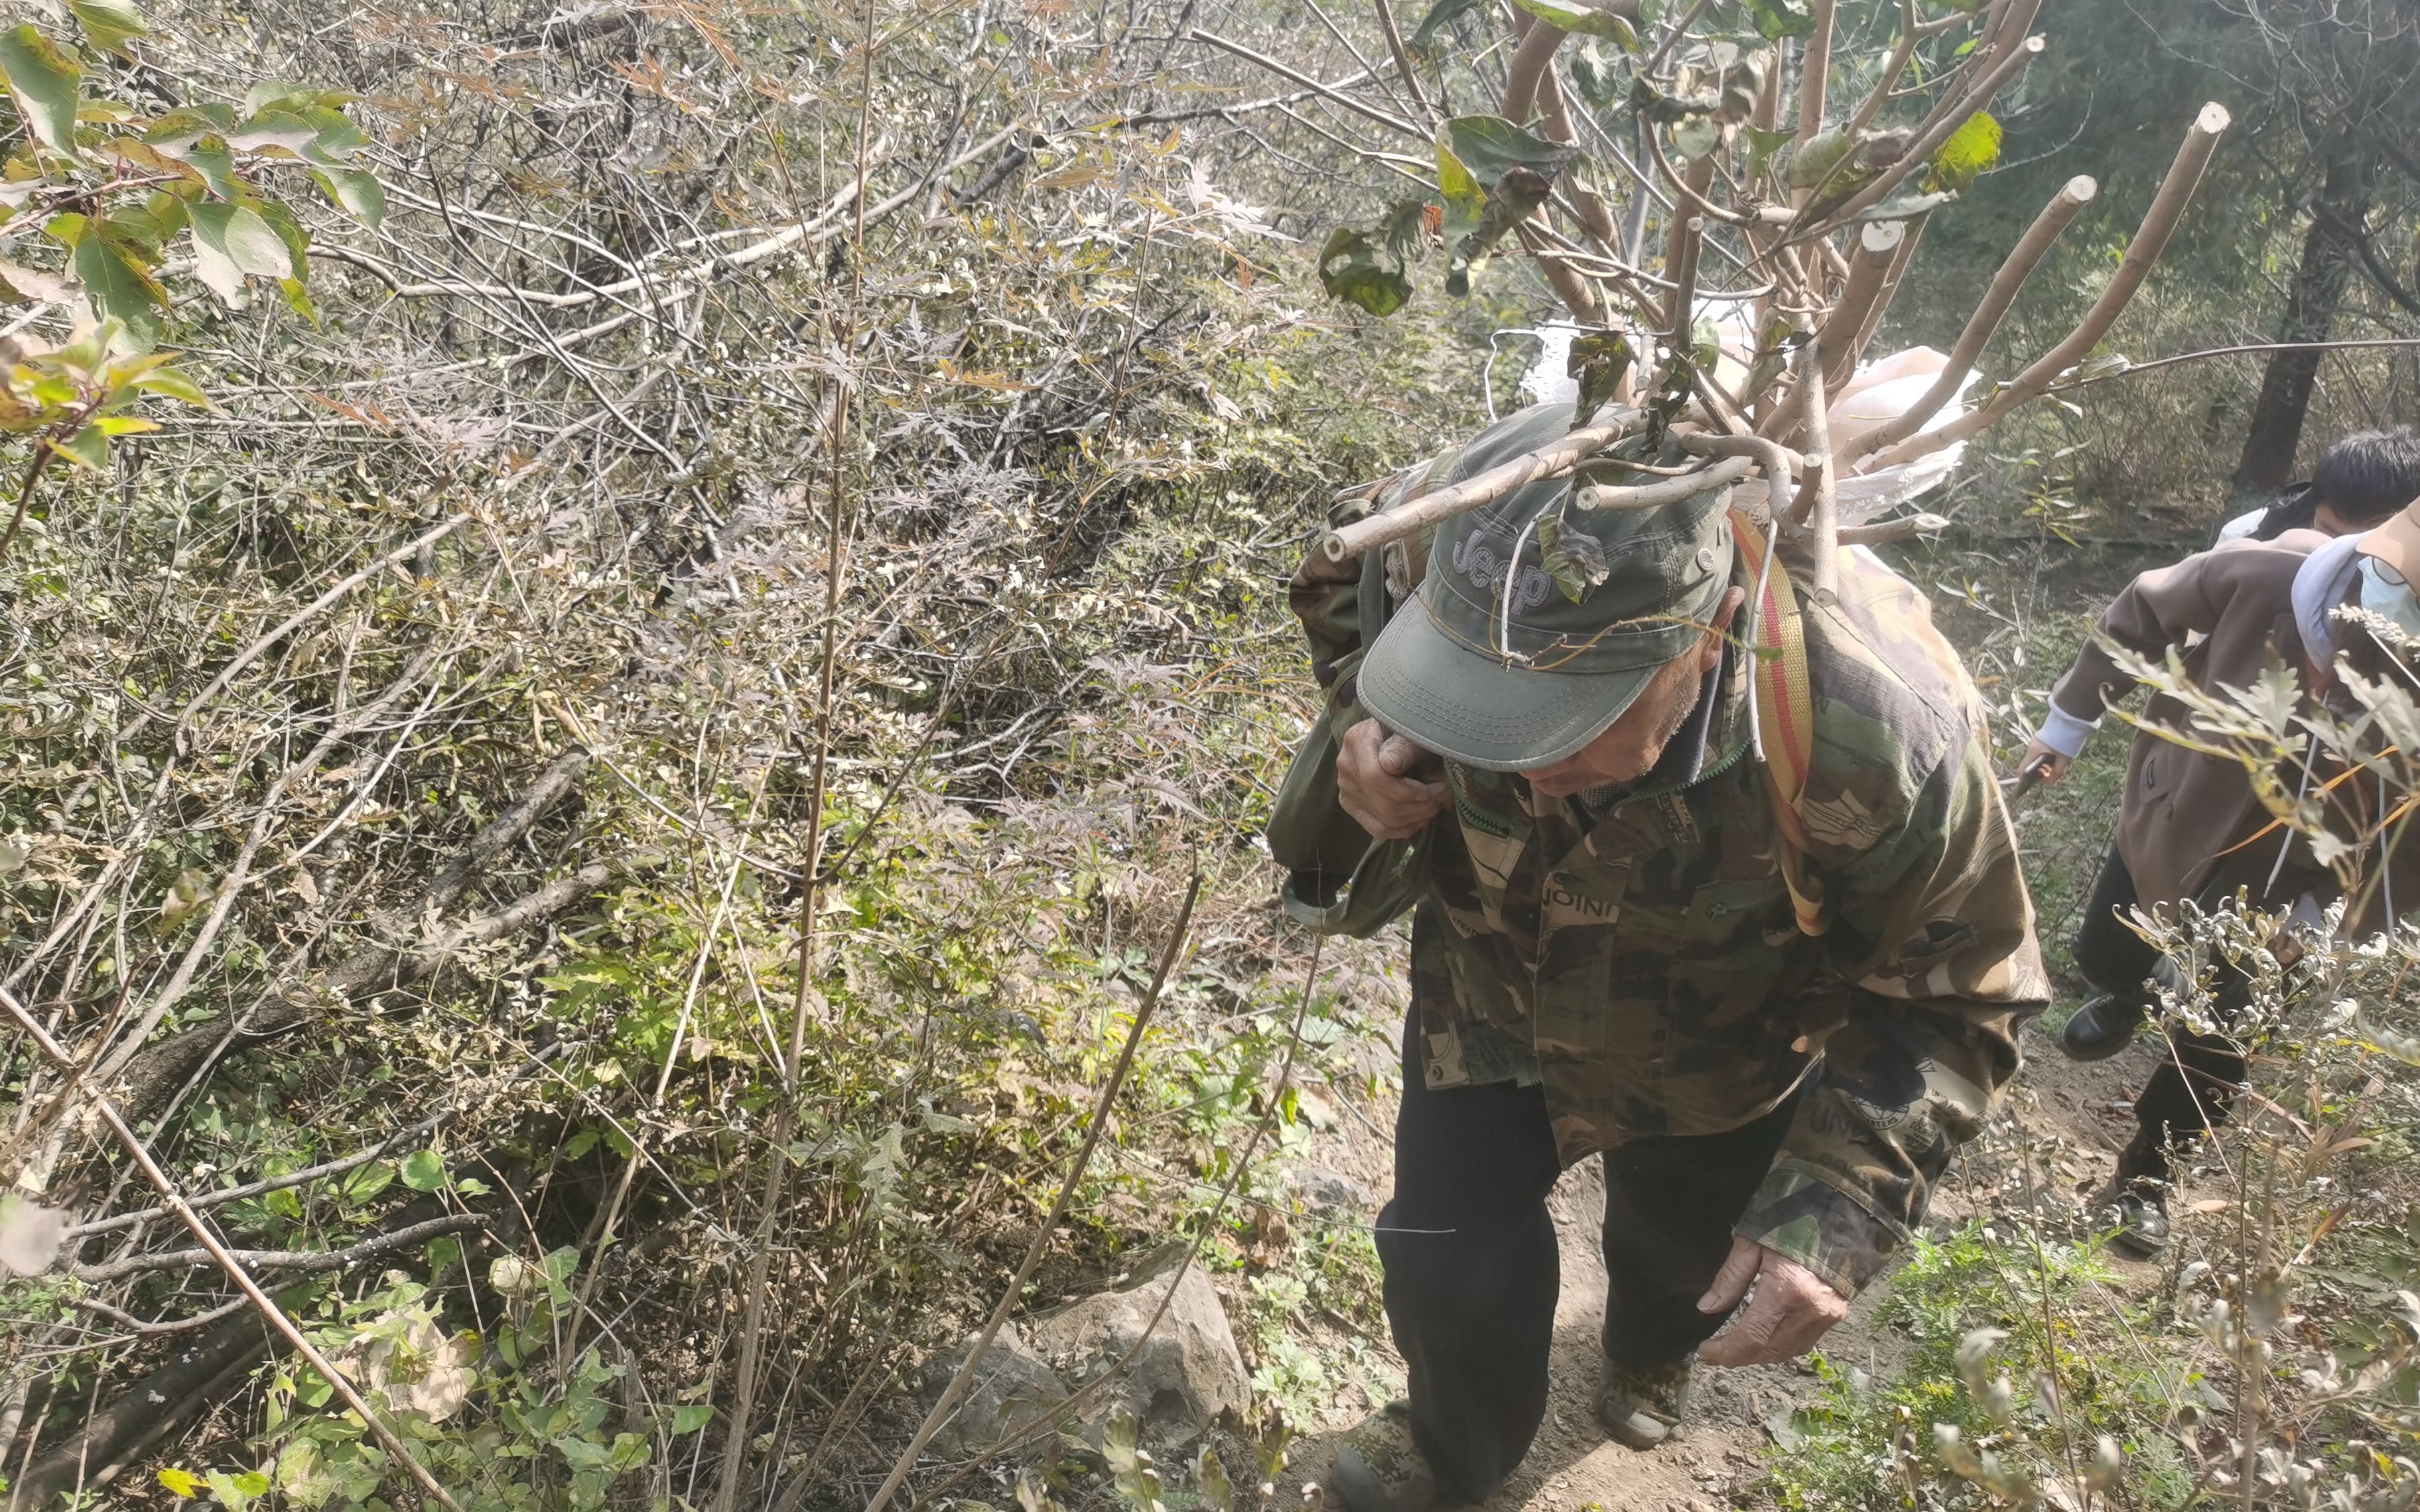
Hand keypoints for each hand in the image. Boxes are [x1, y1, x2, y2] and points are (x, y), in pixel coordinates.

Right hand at [1336, 719, 1449, 840]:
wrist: (1395, 733)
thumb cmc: (1409, 729)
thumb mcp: (1413, 731)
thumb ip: (1404, 746)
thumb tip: (1391, 765)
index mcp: (1357, 740)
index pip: (1376, 777)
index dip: (1409, 791)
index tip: (1435, 788)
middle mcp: (1346, 766)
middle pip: (1384, 803)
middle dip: (1421, 806)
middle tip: (1444, 796)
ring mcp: (1346, 788)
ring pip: (1385, 819)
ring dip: (1417, 817)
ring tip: (1437, 804)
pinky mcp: (1352, 806)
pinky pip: (1378, 829)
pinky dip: (1404, 829)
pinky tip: (1421, 819)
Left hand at [1695, 1236, 1849, 1365]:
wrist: (1836, 1217)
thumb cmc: (1790, 1224)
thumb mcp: (1751, 1244)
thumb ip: (1730, 1278)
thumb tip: (1707, 1307)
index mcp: (1786, 1290)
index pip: (1752, 1337)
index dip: (1725, 1351)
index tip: (1706, 1351)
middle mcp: (1809, 1310)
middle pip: (1768, 1351)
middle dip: (1737, 1357)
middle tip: (1714, 1353)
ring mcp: (1826, 1315)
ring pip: (1786, 1352)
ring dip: (1758, 1355)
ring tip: (1735, 1348)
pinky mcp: (1836, 1315)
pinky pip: (1803, 1343)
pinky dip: (1780, 1347)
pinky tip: (1765, 1339)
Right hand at [2015, 738, 2071, 787]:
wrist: (2070, 721)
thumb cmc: (2065, 741)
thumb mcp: (2063, 759)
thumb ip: (2057, 772)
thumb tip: (2051, 782)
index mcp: (2033, 752)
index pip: (2022, 769)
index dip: (2026, 779)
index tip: (2037, 783)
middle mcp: (2032, 747)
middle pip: (2031, 764)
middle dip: (2040, 772)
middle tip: (2052, 776)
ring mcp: (2037, 742)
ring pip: (2037, 759)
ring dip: (2045, 766)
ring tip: (2057, 767)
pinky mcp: (2043, 739)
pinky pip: (2041, 753)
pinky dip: (2047, 759)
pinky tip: (2057, 760)